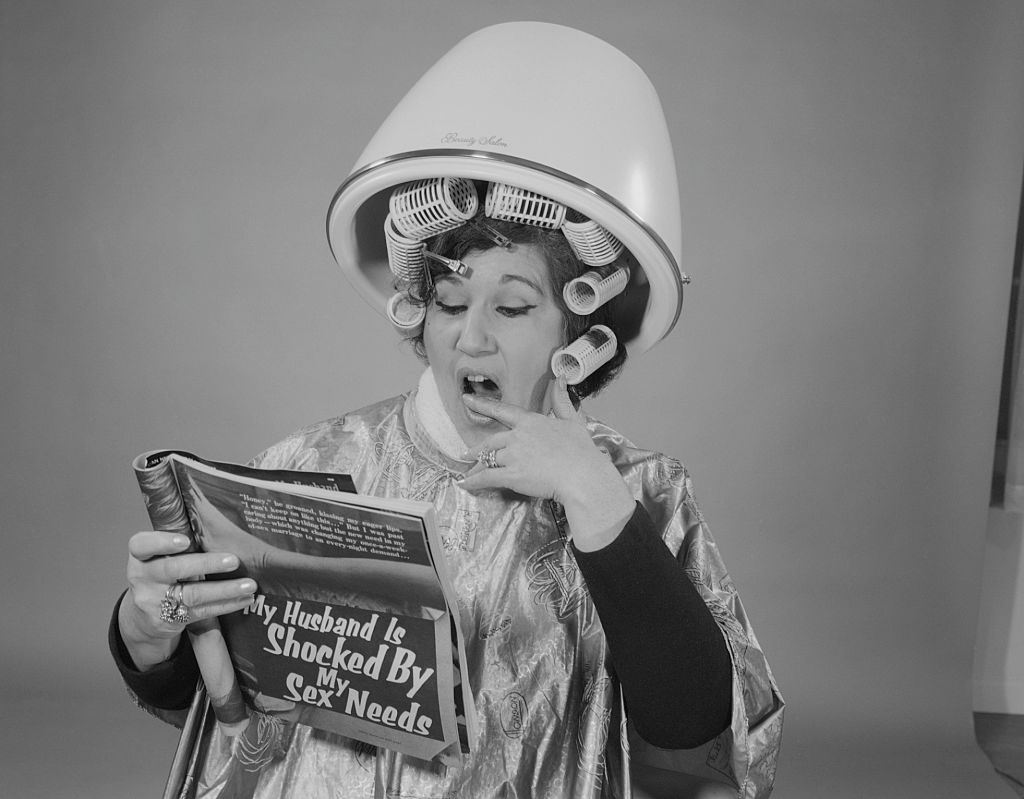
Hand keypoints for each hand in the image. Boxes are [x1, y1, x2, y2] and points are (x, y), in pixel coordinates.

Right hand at [119, 531, 255, 670]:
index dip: (162, 542)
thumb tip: (211, 511)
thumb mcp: (162, 555)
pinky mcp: (166, 620)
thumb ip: (180, 538)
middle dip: (206, 564)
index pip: (141, 545)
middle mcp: (142, 578)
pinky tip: (244, 598)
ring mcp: (152, 601)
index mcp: (140, 556)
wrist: (145, 617)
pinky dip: (225, 604)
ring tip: (249, 584)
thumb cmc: (163, 574)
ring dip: (225, 589)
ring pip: (192, 594)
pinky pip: (200, 611)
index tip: (185, 541)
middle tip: (234, 560)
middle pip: (173, 568)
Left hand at [459, 377, 634, 549]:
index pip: (503, 410)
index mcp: (531, 422)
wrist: (582, 476)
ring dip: (476, 467)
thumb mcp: (574, 421)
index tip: (467, 399)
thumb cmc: (581, 451)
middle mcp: (518, 436)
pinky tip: (465, 484)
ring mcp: (513, 456)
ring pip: (488, 459)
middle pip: (492, 440)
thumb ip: (562, 401)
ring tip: (468, 473)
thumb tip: (561, 379)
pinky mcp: (511, 475)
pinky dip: (474, 481)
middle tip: (468, 454)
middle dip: (478, 448)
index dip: (483, 404)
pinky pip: (487, 477)